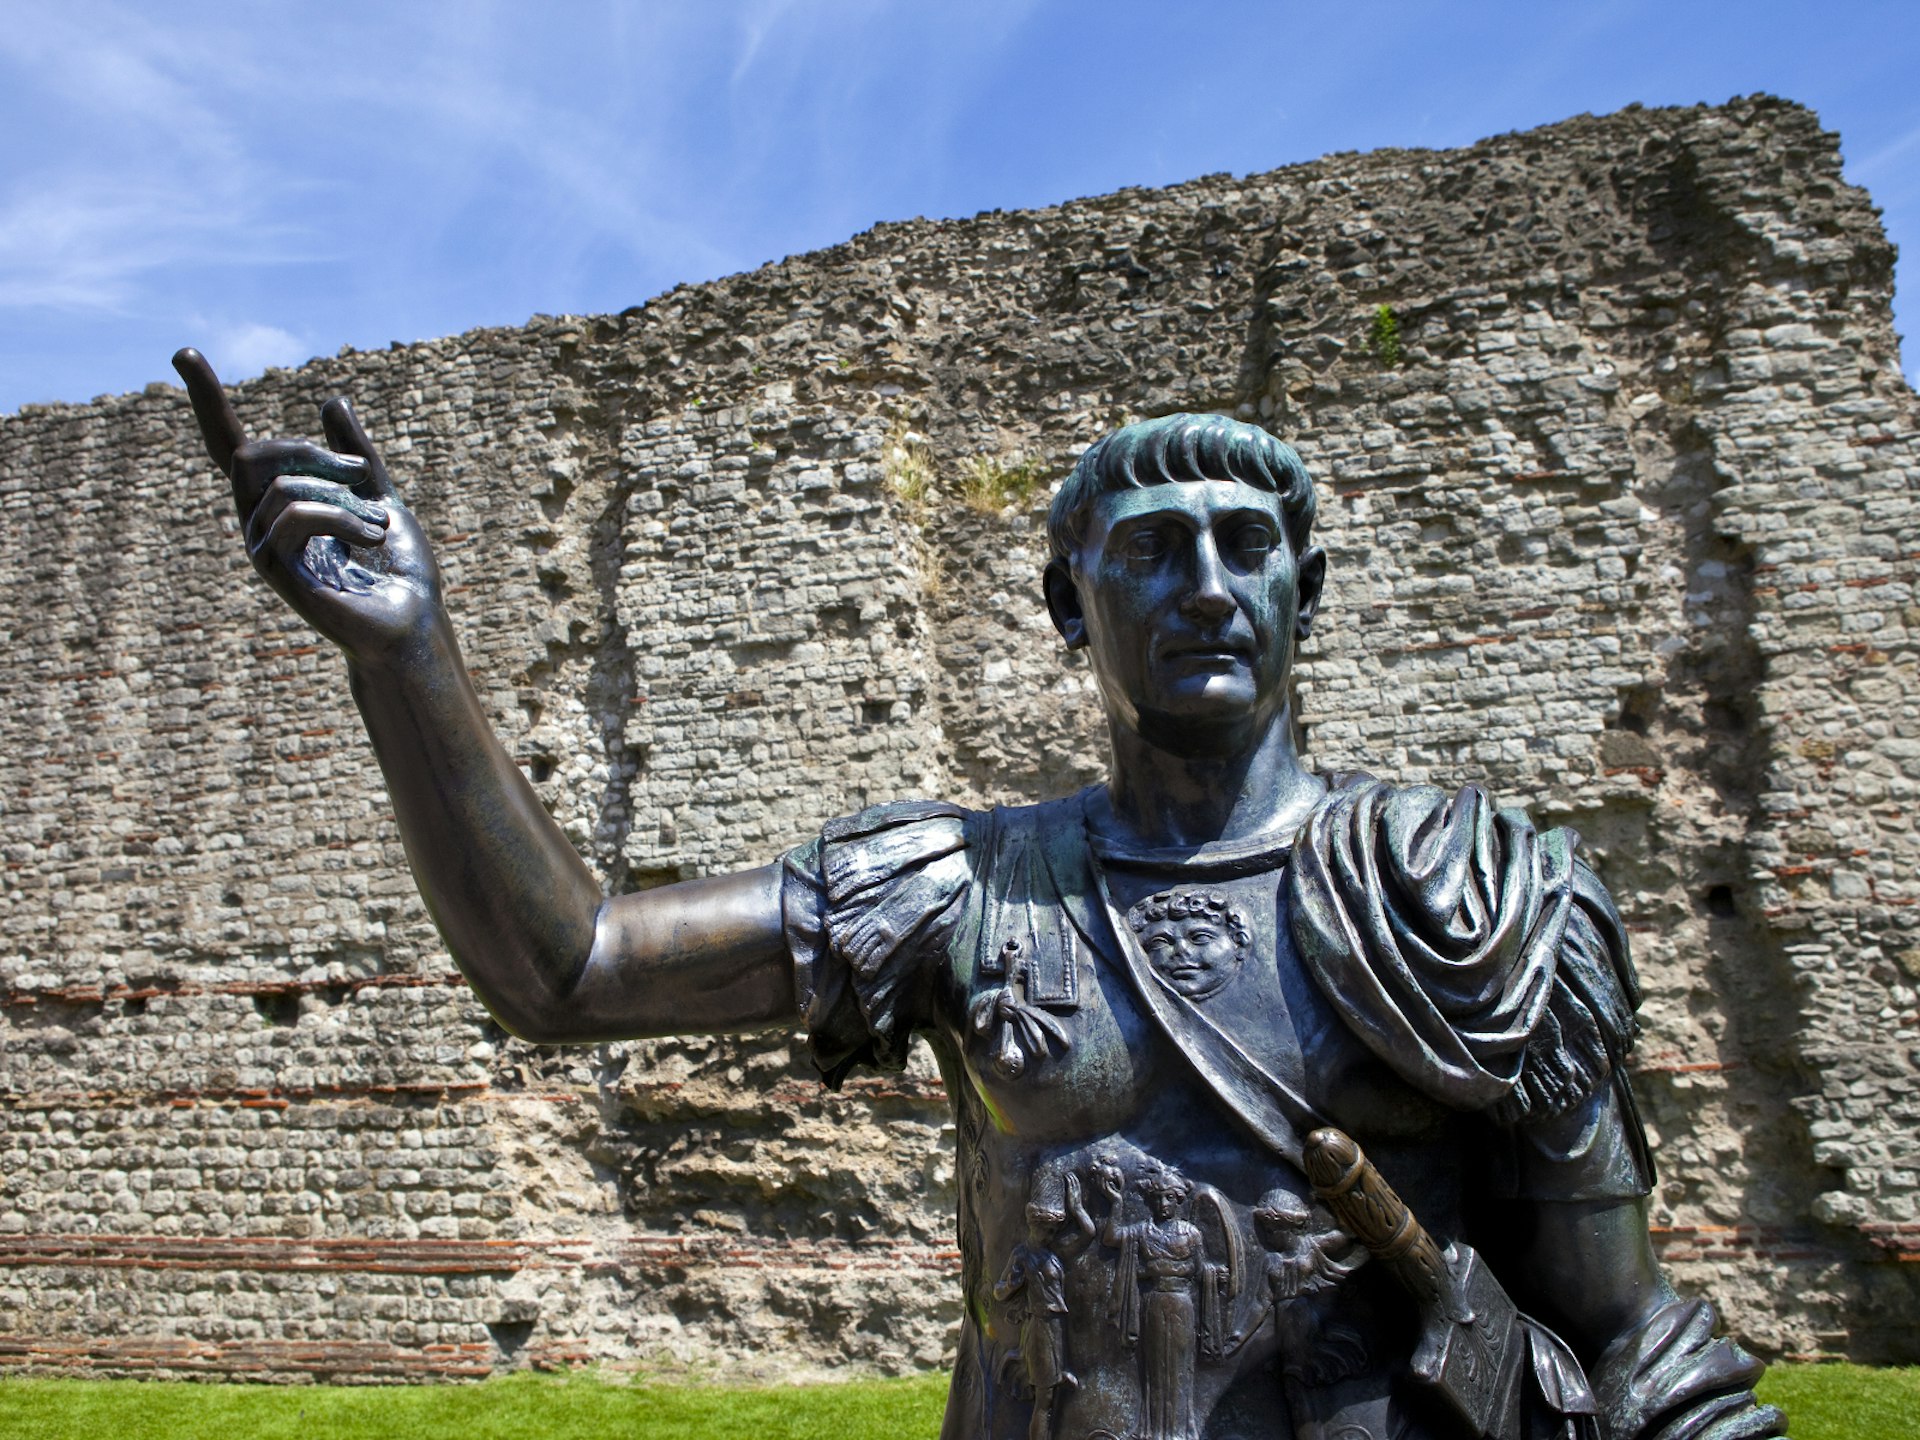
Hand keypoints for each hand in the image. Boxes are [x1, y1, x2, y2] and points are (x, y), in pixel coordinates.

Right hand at [174, 348, 443, 664]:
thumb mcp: (379, 497)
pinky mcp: (276, 571)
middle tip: (362, 474)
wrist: (412, 623)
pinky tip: (370, 536)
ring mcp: (263, 548)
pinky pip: (293, 514)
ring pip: (280, 485)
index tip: (185, 352)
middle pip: (251, 454)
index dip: (208, 400)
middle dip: (310, 451)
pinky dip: (340, 515)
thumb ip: (354, 456)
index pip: (231, 445)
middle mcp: (260, 523)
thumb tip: (333, 400)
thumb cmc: (399, 570)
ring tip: (377, 527)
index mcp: (279, 503)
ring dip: (342, 495)